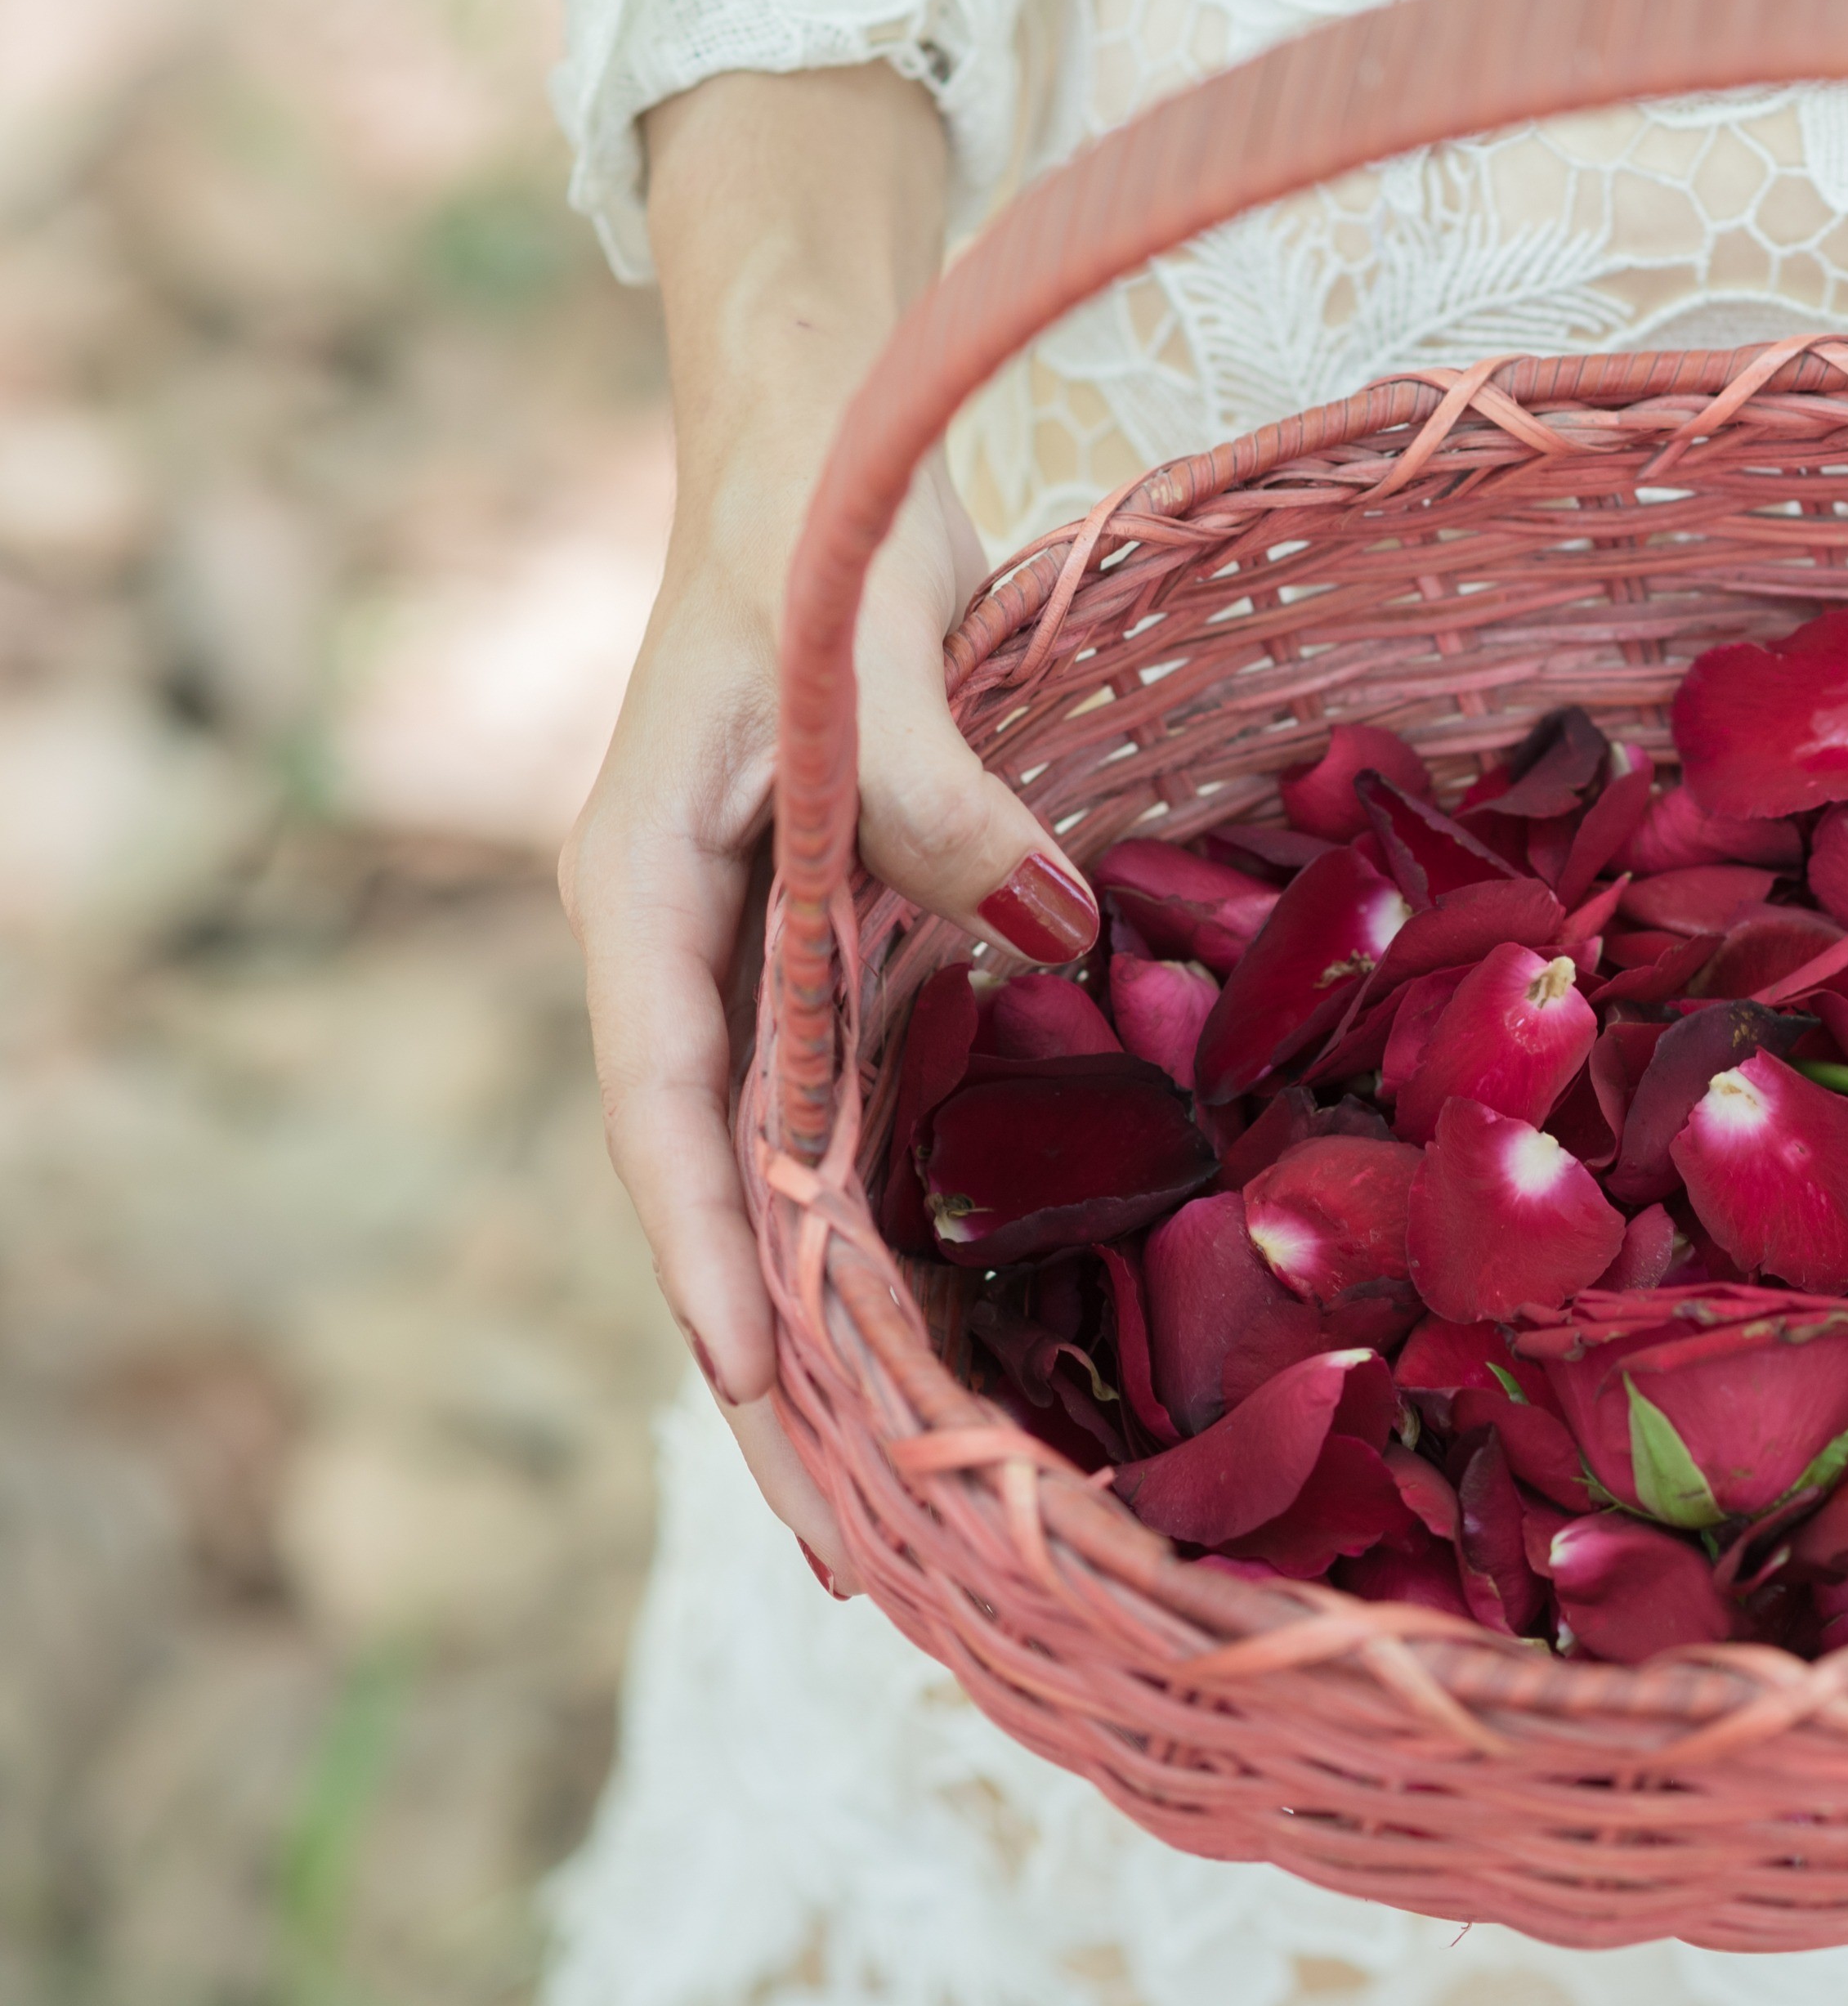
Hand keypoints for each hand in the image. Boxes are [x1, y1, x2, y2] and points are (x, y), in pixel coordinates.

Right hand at [557, 69, 1097, 1591]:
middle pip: (716, 1195)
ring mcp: (755, 961)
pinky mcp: (834, 951)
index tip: (758, 1394)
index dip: (704, 1256)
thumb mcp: (863, 649)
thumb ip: (932, 789)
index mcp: (640, 893)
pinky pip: (853, 1121)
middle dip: (772, 1377)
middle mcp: (682, 952)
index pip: (663, 1109)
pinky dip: (890, 1233)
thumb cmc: (822, 531)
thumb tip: (1050, 935)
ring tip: (904, 1514)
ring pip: (783, 1184)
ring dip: (835, 1337)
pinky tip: (960, 1339)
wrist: (822, 441)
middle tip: (850, 1563)